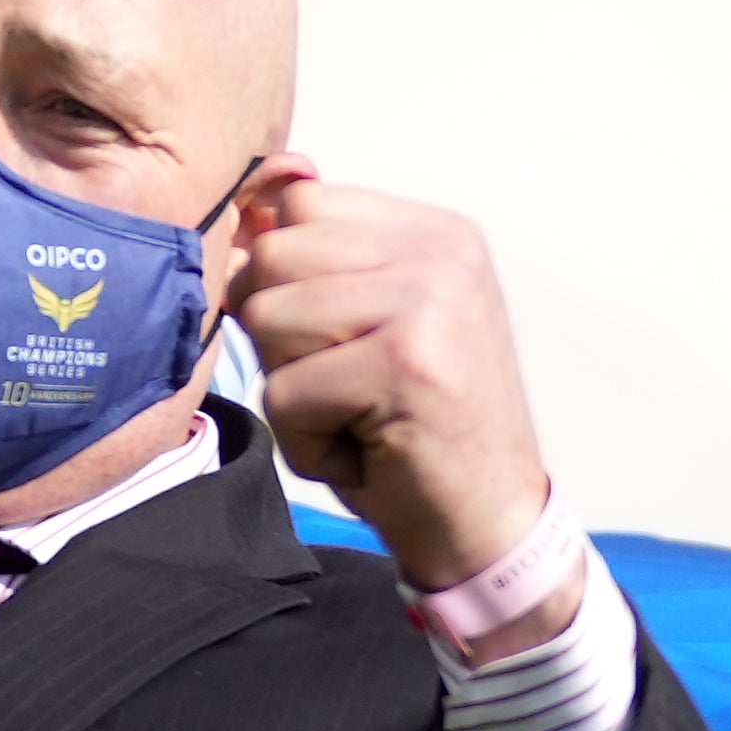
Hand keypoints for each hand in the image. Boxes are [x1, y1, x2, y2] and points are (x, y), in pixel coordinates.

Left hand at [228, 160, 565, 628]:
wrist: (491, 525)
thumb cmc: (418, 431)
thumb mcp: (373, 325)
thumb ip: (321, 265)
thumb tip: (239, 215)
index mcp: (434, 231)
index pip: (297, 204)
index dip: (282, 279)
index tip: (337, 341)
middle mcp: (440, 252)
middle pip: (272, 257)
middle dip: (282, 339)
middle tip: (350, 389)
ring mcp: (428, 302)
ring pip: (267, 321)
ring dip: (293, 393)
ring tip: (358, 418)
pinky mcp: (406, 364)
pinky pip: (285, 392)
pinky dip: (307, 443)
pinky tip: (366, 453)